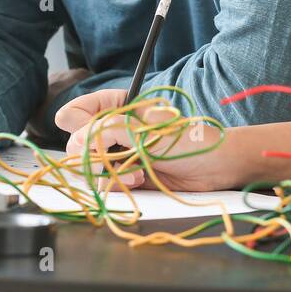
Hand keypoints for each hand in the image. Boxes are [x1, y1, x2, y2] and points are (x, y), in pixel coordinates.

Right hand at [54, 88, 251, 192]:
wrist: (215, 168)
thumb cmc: (186, 141)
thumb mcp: (144, 132)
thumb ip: (107, 131)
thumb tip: (75, 140)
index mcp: (117, 107)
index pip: (77, 111)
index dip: (77, 124)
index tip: (89, 133)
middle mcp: (114, 129)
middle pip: (77, 143)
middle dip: (92, 154)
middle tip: (110, 158)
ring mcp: (119, 154)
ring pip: (89, 166)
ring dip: (108, 172)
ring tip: (135, 171)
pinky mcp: (126, 176)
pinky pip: (105, 183)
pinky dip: (118, 184)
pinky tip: (139, 180)